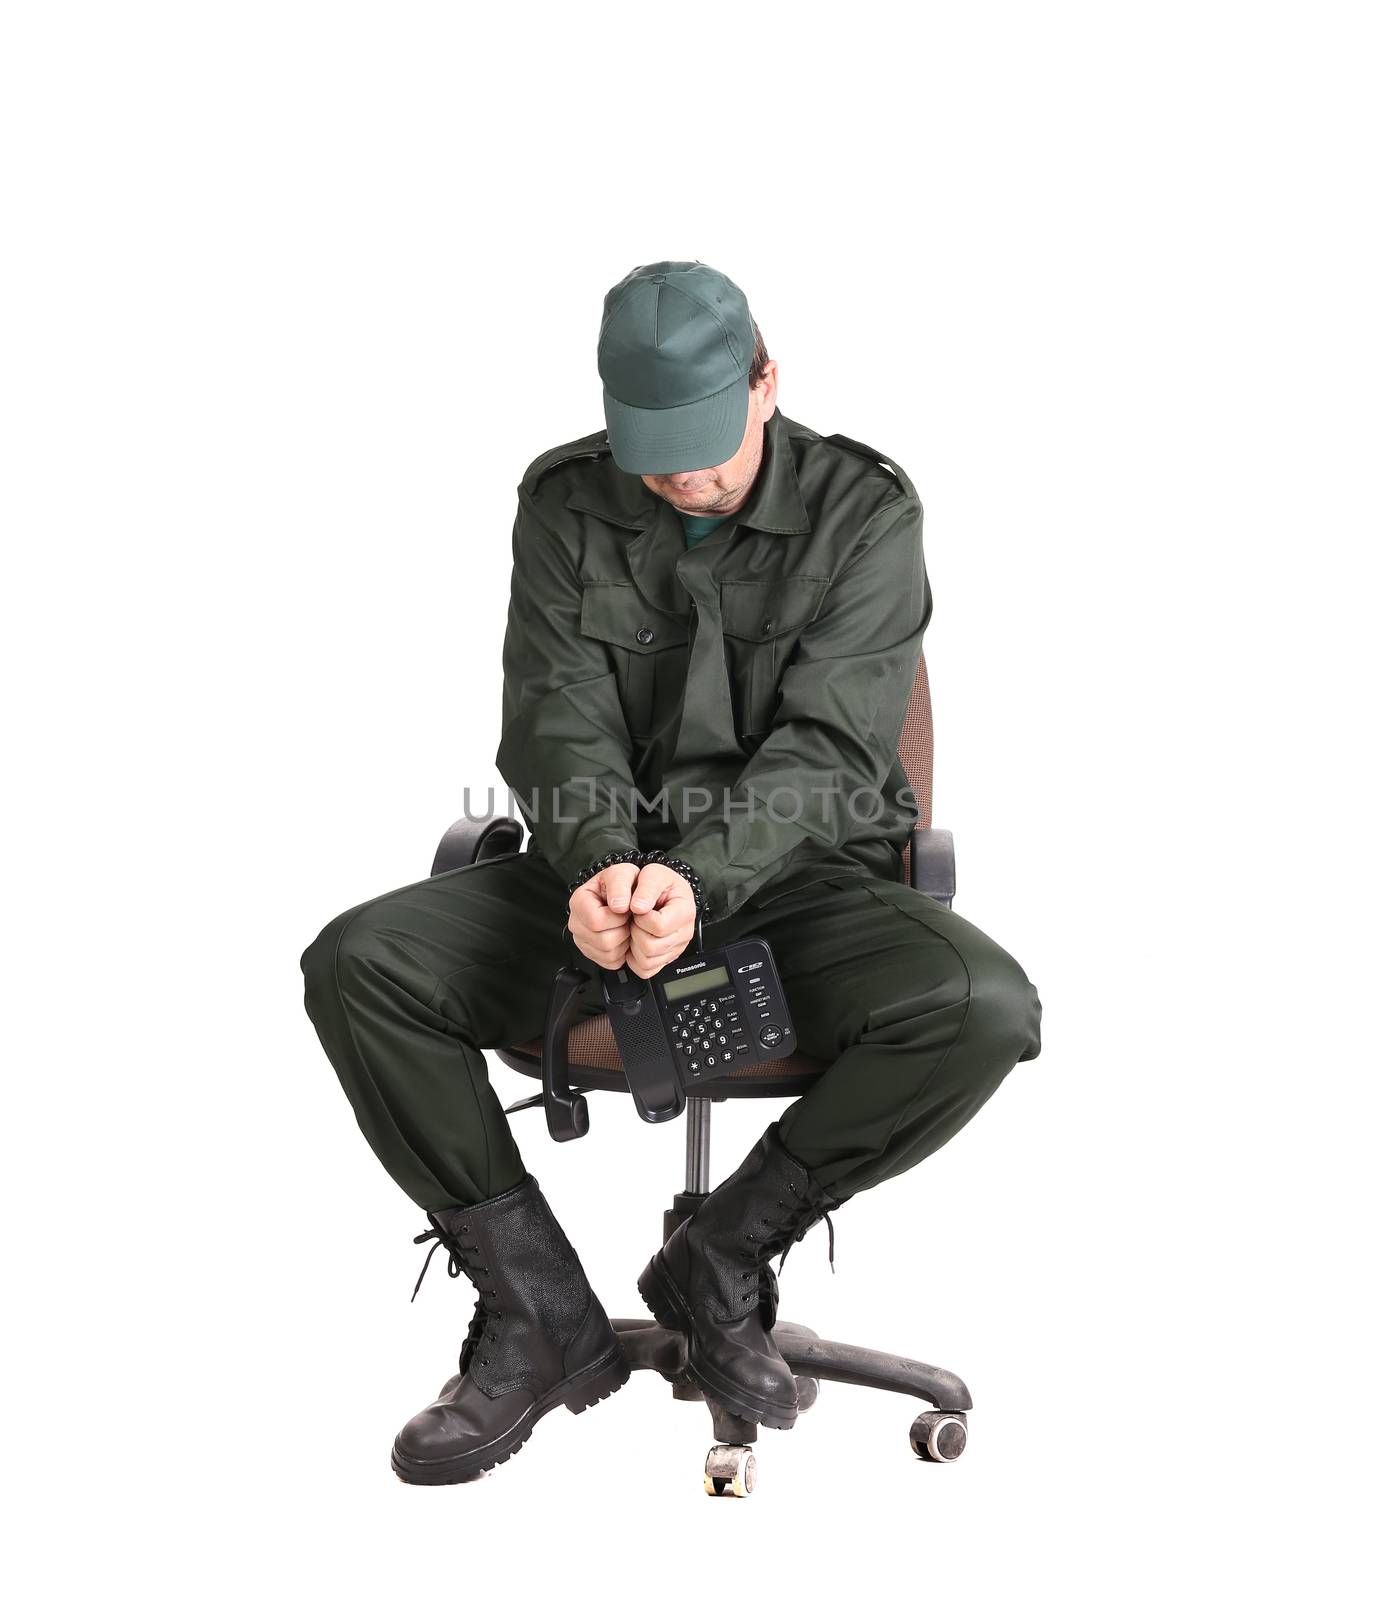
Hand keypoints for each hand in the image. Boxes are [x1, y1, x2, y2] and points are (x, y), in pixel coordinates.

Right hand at [567, 862, 636, 970]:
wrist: (626, 894)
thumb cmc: (622, 884)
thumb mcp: (623, 873)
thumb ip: (620, 884)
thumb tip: (618, 906)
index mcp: (578, 901)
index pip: (596, 921)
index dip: (616, 917)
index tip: (624, 908)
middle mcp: (576, 923)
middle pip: (603, 940)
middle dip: (622, 929)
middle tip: (626, 917)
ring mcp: (582, 940)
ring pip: (608, 953)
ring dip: (624, 941)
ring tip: (624, 925)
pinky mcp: (592, 954)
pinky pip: (611, 962)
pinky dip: (622, 952)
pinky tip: (622, 935)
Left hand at [626, 864, 696, 978]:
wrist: (666, 892)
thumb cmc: (662, 884)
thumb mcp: (653, 874)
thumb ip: (647, 887)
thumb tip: (638, 907)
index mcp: (684, 911)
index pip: (659, 926)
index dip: (642, 918)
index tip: (639, 907)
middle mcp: (684, 933)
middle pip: (651, 947)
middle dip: (636, 932)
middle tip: (636, 919)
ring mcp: (676, 949)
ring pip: (647, 961)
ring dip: (635, 945)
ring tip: (637, 929)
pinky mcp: (666, 959)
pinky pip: (645, 970)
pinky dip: (635, 959)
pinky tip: (637, 941)